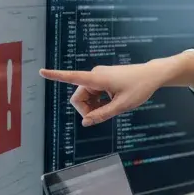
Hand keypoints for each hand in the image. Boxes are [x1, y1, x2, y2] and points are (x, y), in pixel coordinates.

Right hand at [40, 62, 167, 125]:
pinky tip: (111, 104)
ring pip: (85, 98)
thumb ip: (103, 115)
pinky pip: (92, 94)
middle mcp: (94, 75)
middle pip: (78, 98)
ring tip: (111, 108)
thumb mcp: (122, 105)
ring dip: (93, 107)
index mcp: (97, 78)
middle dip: (87, 110)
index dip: (56, 76)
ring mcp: (98, 77)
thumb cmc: (139, 88)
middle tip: (103, 116)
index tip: (41, 71)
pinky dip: (98, 102)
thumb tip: (85, 122)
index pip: (72, 77)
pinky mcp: (102, 79)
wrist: (152, 75)